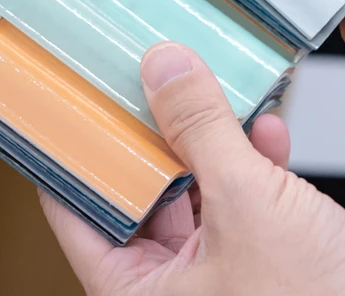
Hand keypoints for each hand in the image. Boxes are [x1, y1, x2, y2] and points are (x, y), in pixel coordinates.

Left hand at [40, 42, 344, 295]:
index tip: (81, 93)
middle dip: (157, 130)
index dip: (78, 144)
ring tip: (218, 95)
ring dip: (211, 140)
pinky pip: (237, 199)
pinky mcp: (255, 258)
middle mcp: (168, 283)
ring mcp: (213, 270)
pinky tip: (266, 130)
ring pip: (193, 188)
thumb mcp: (248, 201)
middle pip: (139, 188)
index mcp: (136, 289)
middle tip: (157, 78)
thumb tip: (165, 70)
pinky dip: (251, 161)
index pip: (77, 204)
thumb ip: (201, 130)